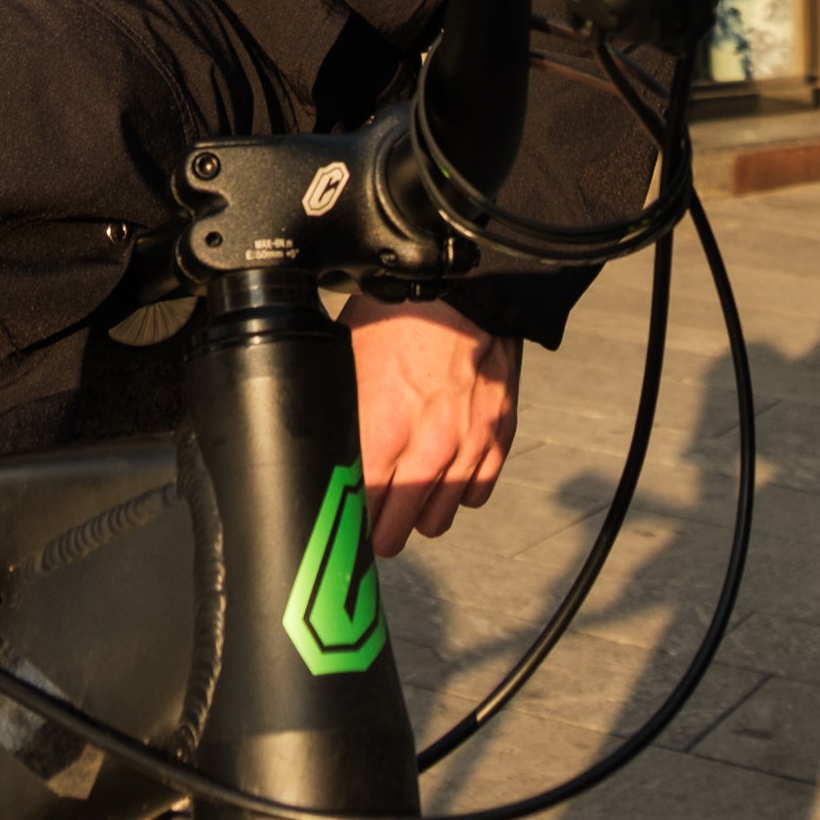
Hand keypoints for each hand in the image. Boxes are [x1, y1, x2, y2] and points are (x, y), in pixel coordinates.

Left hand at [343, 296, 520, 556]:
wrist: (461, 288)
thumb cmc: (400, 312)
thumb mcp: (349, 356)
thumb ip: (342, 407)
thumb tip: (324, 436)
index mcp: (380, 434)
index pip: (358, 511)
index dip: (348, 521)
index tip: (344, 521)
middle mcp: (424, 453)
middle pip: (396, 531)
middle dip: (380, 531)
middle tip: (373, 523)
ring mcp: (464, 451)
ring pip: (437, 522)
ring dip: (421, 515)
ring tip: (409, 499)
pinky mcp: (495, 441)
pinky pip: (475, 495)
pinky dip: (460, 491)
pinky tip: (446, 473)